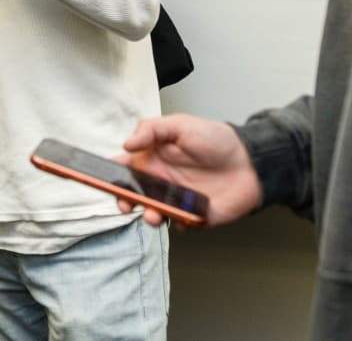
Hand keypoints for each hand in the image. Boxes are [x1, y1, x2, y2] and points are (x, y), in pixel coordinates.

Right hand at [115, 114, 262, 229]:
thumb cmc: (216, 140)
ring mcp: (175, 200)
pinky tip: (184, 216)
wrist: (250, 161)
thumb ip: (151, 130)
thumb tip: (126, 144)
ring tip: (154, 214)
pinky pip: (179, 225)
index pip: (124, 168)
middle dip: (125, 201)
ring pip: (153, 213)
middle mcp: (160, 181)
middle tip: (125, 203)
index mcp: (153, 159)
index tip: (101, 178)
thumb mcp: (181, 125)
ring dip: (149, 215)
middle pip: (133, 195)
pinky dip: (178, 223)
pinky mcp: (193, 216)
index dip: (111, 174)